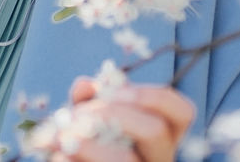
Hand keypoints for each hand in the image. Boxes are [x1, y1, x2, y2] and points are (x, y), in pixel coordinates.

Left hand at [66, 77, 196, 161]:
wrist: (71, 161)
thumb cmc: (83, 139)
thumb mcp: (86, 116)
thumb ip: (87, 99)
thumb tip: (86, 85)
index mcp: (160, 136)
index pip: (182, 112)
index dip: (152, 95)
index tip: (110, 90)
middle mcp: (158, 159)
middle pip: (155, 131)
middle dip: (111, 113)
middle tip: (78, 114)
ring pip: (126, 159)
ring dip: (85, 141)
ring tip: (58, 135)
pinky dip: (67, 159)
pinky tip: (56, 155)